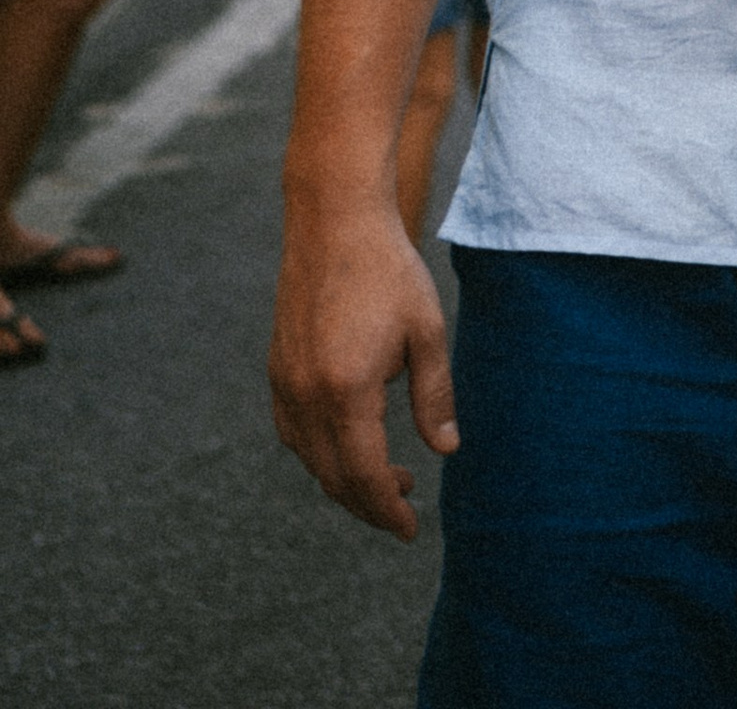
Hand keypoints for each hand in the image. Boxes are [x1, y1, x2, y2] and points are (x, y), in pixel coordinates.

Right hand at [269, 192, 456, 537]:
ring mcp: (285, 383)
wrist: (334, 219)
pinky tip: (351, 441)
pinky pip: (294, 432)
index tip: (411, 529)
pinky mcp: (278, 368)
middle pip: (333, 477)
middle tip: (405, 507)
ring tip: (388, 476)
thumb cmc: (388, 268)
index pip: (364, 475)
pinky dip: (321, 452)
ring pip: (310, 458)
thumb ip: (435, 395)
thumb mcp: (427, 330)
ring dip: (344, 479)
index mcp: (346, 391)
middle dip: (368, 503)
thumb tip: (447, 451)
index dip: (387, 509)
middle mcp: (306, 396)